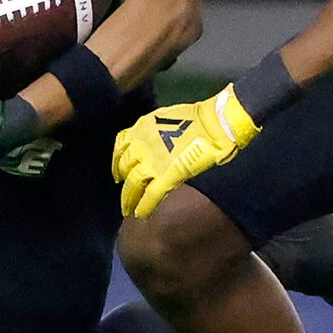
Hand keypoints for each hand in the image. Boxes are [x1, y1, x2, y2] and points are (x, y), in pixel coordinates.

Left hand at [112, 86, 259, 218]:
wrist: (214, 123)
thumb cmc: (196, 117)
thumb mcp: (164, 118)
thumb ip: (153, 133)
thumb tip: (153, 145)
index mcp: (141, 128)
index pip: (120, 147)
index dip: (118, 161)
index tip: (119, 171)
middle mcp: (141, 145)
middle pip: (125, 166)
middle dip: (123, 180)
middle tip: (124, 192)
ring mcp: (153, 162)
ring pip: (133, 183)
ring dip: (128, 198)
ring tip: (128, 208)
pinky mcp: (167, 176)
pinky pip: (150, 195)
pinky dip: (144, 206)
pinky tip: (140, 215)